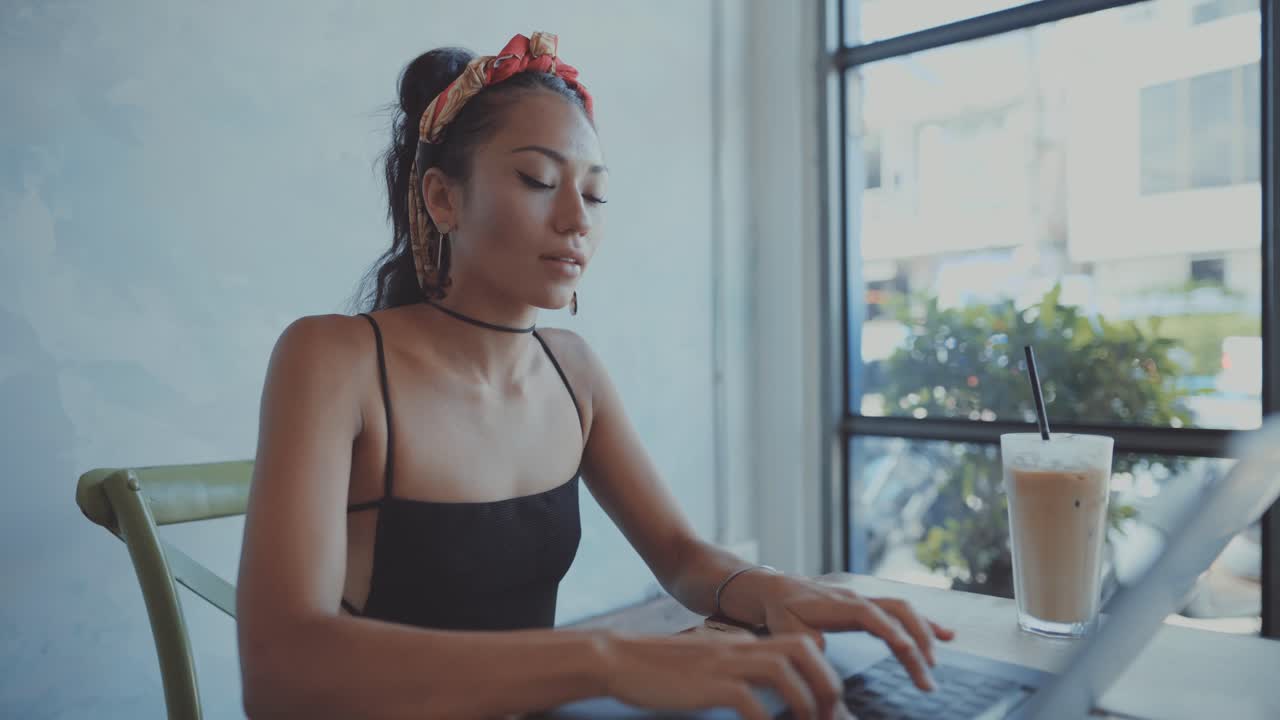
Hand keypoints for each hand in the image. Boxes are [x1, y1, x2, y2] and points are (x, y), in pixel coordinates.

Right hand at [598, 631, 852, 719]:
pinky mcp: (706, 683)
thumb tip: (758, 693)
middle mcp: (739, 646)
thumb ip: (734, 668)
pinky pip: (748, 699)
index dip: (822, 672)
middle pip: (802, 649)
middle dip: (825, 683)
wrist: (618, 659)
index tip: (828, 705)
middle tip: (829, 716)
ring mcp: (723, 663)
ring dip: (803, 701)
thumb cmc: (660, 668)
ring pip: (782, 670)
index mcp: (743, 642)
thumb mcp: (706, 662)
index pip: (800, 645)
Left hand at [756, 575, 955, 691]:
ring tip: (936, 663)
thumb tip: (823, 650)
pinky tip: (947, 636)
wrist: (779, 589)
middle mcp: (859, 598)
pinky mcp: (872, 606)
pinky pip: (903, 612)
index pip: (873, 616)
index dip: (892, 632)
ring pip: (905, 611)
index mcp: (840, 604)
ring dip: (925, 634)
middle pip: (898, 612)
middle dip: (917, 641)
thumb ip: (807, 640)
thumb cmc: (783, 612)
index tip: (909, 652)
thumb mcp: (787, 628)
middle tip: (927, 676)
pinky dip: (926, 623)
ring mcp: (867, 599)